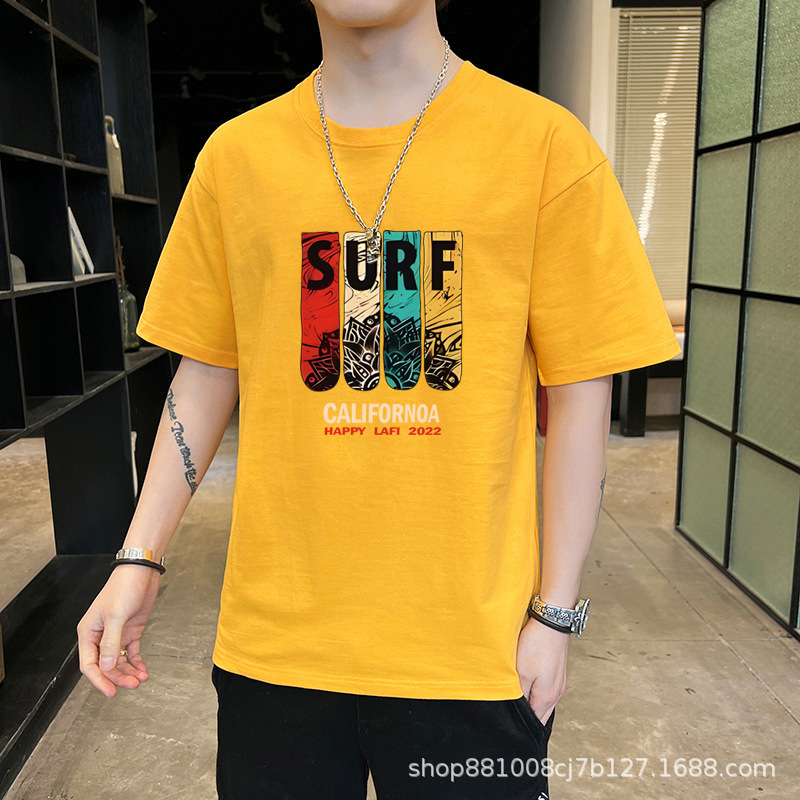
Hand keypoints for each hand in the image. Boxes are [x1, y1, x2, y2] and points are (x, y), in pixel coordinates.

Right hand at [76, 565, 160, 696]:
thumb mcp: (116, 615)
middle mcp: (101, 635)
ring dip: (129, 672)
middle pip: (106, 665)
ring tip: (140, 678)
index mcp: (89, 631)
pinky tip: (142, 669)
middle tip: (132, 684)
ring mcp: (117, 633)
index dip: (99, 680)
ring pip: (119, 661)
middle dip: (118, 677)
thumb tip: (107, 665)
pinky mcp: (130, 631)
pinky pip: (130, 652)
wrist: (142, 571)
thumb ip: (111, 642)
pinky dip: (136, 662)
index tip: (110, 691)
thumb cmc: (124, 586)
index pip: (89, 664)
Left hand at [516, 615, 569, 724]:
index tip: (509, 722)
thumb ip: (518, 694)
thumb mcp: (520, 671)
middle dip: (527, 716)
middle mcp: (557, 694)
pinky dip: (537, 691)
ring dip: (532, 701)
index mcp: (547, 698)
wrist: (552, 621)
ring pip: (544, 702)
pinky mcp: (558, 672)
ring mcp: (559, 683)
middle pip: (541, 715)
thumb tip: (516, 709)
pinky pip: (547, 690)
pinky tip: (527, 682)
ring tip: (518, 695)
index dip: (521, 726)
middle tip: (511, 711)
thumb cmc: (536, 644)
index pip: (534, 723)